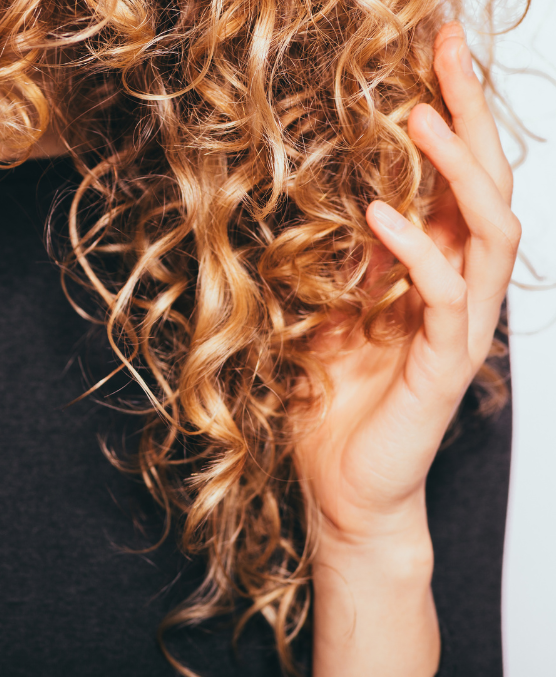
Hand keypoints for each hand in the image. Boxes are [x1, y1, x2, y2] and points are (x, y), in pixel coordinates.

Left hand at [301, 23, 519, 676]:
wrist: (344, 485)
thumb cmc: (340, 403)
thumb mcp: (329, 309)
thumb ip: (345, 259)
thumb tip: (339, 199)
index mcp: (435, 269)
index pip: (457, 176)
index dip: (451, 111)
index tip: (430, 48)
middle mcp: (461, 289)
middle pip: (490, 184)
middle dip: (471, 112)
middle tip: (446, 46)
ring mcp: (461, 327)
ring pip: (492, 231)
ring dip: (458, 169)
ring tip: (420, 114)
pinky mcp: (446, 366)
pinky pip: (448, 297)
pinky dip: (418, 251)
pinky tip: (382, 216)